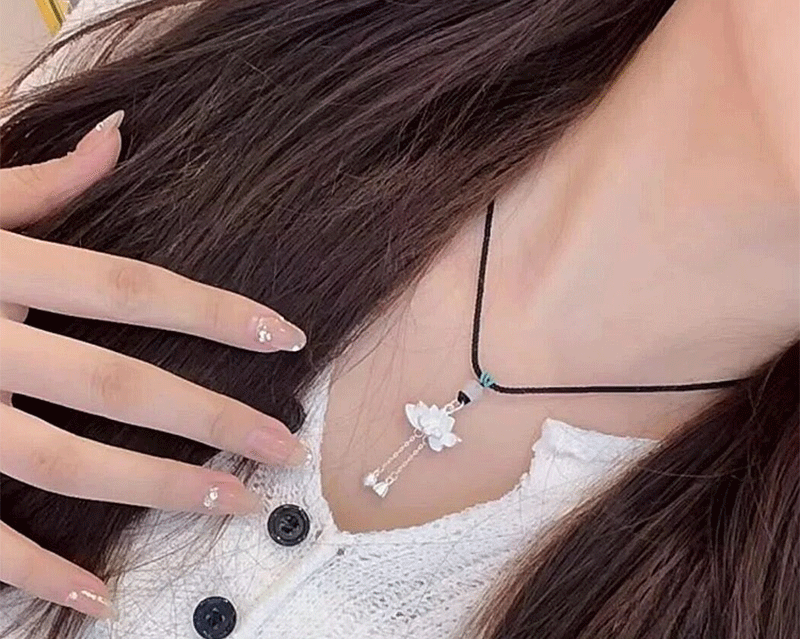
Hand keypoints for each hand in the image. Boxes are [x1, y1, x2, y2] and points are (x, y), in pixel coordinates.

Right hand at [0, 111, 309, 620]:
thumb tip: (118, 134)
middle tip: (285, 447)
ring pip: (63, 460)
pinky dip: (33, 571)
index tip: (286, 338)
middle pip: (116, 384)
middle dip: (210, 417)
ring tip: (232, 501)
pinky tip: (100, 595)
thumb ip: (39, 181)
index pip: (130, 289)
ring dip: (156, 486)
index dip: (214, 312)